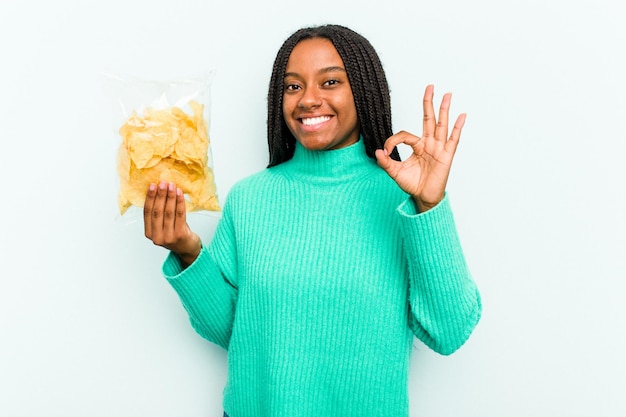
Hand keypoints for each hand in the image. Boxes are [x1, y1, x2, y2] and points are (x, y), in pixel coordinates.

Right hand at [144, 181, 200, 266]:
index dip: (149, 198)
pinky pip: (180, 215)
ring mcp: (168, 237)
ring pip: (168, 212)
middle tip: (163, 183)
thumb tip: (159, 190)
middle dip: (160, 195)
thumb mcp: (163, 226)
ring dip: (170, 197)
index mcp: (149, 233)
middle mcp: (157, 237)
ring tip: (172, 186)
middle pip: (157, 211)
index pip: (147, 212)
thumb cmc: (175, 233)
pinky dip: (180, 202)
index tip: (152, 185)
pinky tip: (180, 193)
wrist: (188, 248)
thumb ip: (159, 213)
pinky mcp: (180, 235)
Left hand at [375, 84, 465, 211]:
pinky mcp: (446, 156)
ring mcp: (438, 148)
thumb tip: (377, 151)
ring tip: (447, 95)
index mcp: (417, 146)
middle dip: (429, 103)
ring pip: (441, 125)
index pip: (405, 135)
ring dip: (444, 110)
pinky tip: (462, 116)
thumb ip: (386, 162)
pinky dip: (457, 128)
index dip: (393, 140)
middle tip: (430, 87)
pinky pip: (453, 140)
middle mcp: (429, 144)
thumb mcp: (395, 172)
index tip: (385, 150)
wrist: (423, 197)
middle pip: (428, 119)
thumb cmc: (413, 184)